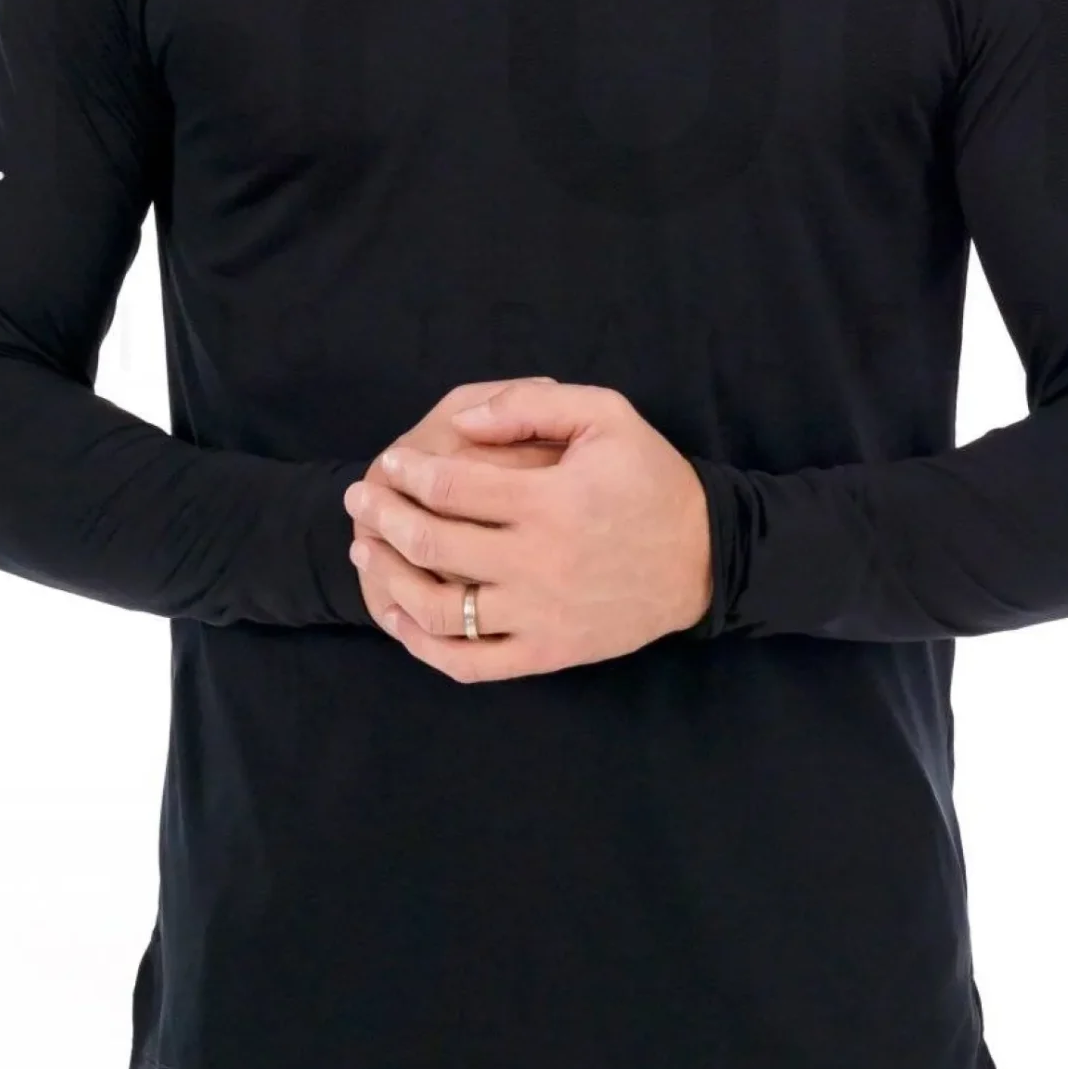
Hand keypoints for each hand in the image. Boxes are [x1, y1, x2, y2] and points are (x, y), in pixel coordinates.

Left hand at [342, 380, 713, 681]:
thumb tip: (464, 421)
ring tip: (369, 551)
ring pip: (438, 611)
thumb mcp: (607, 415)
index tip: (391, 463)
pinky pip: (469, 662)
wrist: (705, 558)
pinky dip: (422, 646)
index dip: (407, 473)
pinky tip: (398, 616)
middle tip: (362, 499)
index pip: (450, 487)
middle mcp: (538, 563)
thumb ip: (531, 405)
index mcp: (550, 502)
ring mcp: (539, 616)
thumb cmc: (651, 479)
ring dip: (389, 580)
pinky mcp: (546, 654)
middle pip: (432, 546)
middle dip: (384, 517)